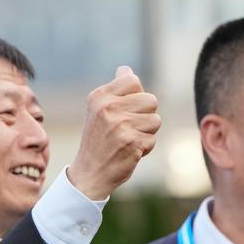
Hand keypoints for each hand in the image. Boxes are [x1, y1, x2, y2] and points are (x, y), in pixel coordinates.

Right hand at [67, 65, 160, 200]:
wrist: (88, 173)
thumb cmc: (98, 140)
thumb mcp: (99, 111)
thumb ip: (115, 90)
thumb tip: (125, 69)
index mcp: (99, 96)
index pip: (133, 81)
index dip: (134, 98)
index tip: (120, 112)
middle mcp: (107, 107)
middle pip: (150, 100)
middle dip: (144, 116)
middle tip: (124, 129)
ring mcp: (119, 124)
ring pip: (155, 120)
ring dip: (145, 133)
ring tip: (126, 140)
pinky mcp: (131, 142)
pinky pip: (153, 139)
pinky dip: (144, 148)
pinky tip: (128, 151)